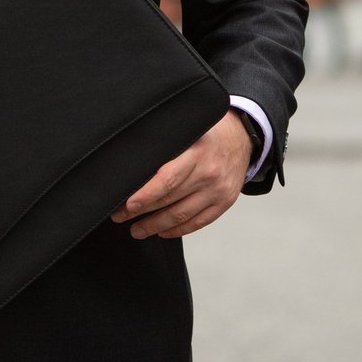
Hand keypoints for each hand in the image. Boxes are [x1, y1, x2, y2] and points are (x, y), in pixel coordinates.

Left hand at [111, 112, 252, 239]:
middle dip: (141, 212)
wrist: (242, 136)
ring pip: (182, 215)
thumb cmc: (208, 131)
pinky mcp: (225, 202)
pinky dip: (178, 230)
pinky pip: (198, 222)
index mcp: (197, 152)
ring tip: (137, 230)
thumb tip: (134, 161)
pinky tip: (162, 232)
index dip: (146, 195)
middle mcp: (209, 173)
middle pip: (170, 199)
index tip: (128, 204)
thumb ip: (167, 143)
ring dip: (156, 226)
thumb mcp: (188, 129)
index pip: (167, 179)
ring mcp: (218, 190)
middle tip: (119, 216)